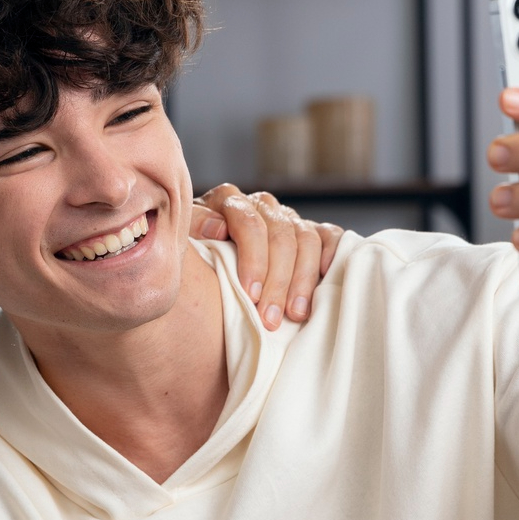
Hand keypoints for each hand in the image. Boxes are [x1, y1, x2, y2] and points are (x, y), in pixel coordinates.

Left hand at [191, 184, 343, 329]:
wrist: (203, 275)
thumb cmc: (194, 263)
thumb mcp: (186, 246)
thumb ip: (194, 231)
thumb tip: (219, 229)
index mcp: (228, 201)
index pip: (249, 223)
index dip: (253, 259)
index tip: (250, 295)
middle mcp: (261, 205)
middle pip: (280, 235)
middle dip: (277, 280)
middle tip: (271, 317)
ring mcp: (287, 217)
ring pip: (305, 238)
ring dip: (302, 279)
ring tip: (295, 315)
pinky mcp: (311, 232)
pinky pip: (329, 235)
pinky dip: (332, 253)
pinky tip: (326, 276)